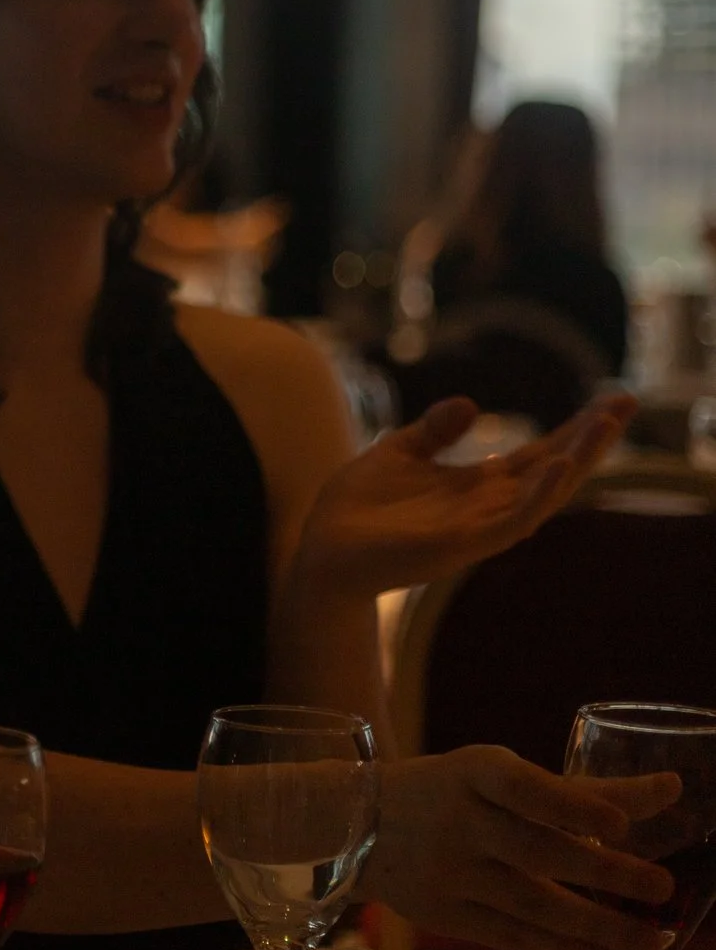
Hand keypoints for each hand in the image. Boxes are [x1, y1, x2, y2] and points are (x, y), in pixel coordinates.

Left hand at [290, 393, 635, 599]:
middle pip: (553, 470)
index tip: (612, 399)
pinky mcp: (460, 546)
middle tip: (628, 402)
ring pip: (542, 495)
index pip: (539, 453)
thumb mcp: (397, 452)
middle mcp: (488, 507)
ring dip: (574, 460)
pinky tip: (554, 466)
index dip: (574, 428)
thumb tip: (473, 403)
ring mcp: (478, 528)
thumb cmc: (356, 508)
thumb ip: (434, 431)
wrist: (321, 550)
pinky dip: (535, 497)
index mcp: (477, 485)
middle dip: (591, 439)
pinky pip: (509, 522)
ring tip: (603, 424)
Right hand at [366, 745, 680, 949]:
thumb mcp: (495, 773)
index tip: (620, 825)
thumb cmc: (445, 792)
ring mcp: (448, 872)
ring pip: (532, 904)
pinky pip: (514, 938)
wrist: (349, 822)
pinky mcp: (444, 914)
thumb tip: (670, 790)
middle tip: (661, 886)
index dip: (572, 805)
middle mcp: (457, 820)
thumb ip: (580, 788)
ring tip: (655, 937)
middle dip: (604, 873)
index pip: (522, 785)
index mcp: (470, 772)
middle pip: (536, 851)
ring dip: (600, 926)